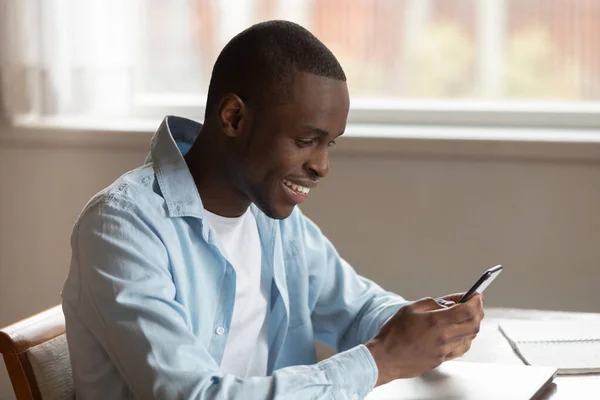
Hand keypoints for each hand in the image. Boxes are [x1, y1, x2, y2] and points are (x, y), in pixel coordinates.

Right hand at [366, 293, 483, 386]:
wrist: (385, 358)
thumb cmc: (394, 333)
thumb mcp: (410, 309)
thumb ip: (432, 303)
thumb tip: (450, 303)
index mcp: (436, 322)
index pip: (467, 311)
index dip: (475, 302)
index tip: (476, 296)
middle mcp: (443, 338)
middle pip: (474, 325)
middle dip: (478, 312)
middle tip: (475, 304)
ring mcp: (443, 351)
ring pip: (469, 338)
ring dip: (471, 325)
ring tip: (465, 317)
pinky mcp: (441, 360)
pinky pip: (460, 349)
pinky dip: (464, 339)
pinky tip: (458, 333)